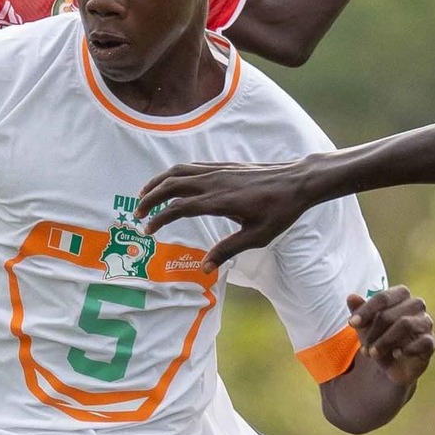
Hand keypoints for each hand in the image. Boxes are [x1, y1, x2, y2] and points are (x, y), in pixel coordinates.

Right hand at [137, 159, 314, 260]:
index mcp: (220, 201)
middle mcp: (215, 182)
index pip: (179, 207)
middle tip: (136, 214)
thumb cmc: (280, 211)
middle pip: (172, 185)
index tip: (147, 230)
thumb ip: (228, 250)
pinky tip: (170, 183)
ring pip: (178, 172)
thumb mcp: (257, 237)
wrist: (298, 182)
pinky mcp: (224, 166)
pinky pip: (191, 167)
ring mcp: (219, 171)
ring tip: (144, 195)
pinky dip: (174, 174)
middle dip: (150, 198)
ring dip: (157, 182)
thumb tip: (204, 268)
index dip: (160, 218)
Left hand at [349, 286, 434, 385]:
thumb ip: (359, 312)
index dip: (366, 310)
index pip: (383, 297)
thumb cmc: (380, 338)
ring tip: (373, 354)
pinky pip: (423, 341)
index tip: (351, 323)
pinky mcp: (431, 342)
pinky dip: (406, 349)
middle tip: (363, 349)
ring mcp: (426, 323)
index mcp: (400, 296)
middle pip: (392, 313)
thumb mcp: (365, 327)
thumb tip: (351, 297)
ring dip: (385, 341)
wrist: (394, 364)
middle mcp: (416, 305)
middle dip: (374, 331)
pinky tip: (395, 355)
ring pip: (406, 324)